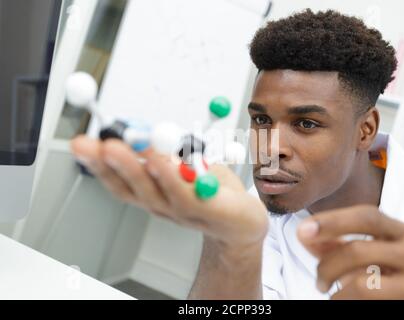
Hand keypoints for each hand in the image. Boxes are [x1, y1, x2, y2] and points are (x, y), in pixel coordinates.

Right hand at [71, 136, 267, 248]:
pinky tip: (160, 161)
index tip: (81, 144)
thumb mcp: (184, 165)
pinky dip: (171, 177)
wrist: (243, 224)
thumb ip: (167, 152)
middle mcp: (161, 205)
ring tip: (118, 147)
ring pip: (153, 190)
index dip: (97, 164)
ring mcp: (182, 211)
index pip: (118, 181)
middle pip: (130, 186)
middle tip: (95, 144)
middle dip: (109, 163)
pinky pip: (186, 194)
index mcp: (152, 193)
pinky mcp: (207, 210)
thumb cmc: (212, 191)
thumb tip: (144, 131)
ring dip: (134, 167)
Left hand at [297, 205, 403, 298]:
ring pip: (362, 282)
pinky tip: (347, 301)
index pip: (366, 215)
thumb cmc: (379, 281)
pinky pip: (369, 298)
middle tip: (318, 282)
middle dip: (328, 265)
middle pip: (358, 248)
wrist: (400, 306)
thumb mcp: (355, 259)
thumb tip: (304, 232)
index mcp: (402, 232)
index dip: (331, 221)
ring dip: (337, 292)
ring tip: (333, 296)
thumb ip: (331, 243)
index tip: (302, 230)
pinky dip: (347, 301)